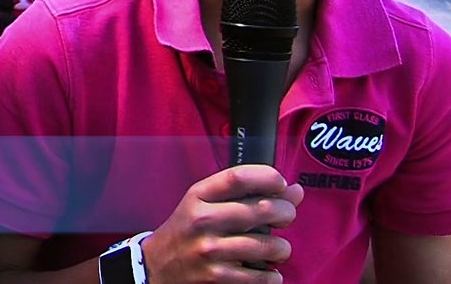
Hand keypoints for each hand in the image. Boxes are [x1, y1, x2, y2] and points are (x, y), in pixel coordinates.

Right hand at [140, 165, 303, 282]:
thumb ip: (245, 194)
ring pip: (267, 245)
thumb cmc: (188, 231)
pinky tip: (268, 270)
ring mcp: (209, 250)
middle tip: (286, 217)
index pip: (239, 177)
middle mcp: (203, 220)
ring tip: (278, 248)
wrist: (155, 266)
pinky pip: (260, 276)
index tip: (281, 185)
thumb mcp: (205, 204)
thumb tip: (294, 191)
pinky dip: (272, 275)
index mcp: (199, 195)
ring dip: (282, 248)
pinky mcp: (216, 277)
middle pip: (261, 209)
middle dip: (286, 212)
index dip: (269, 178)